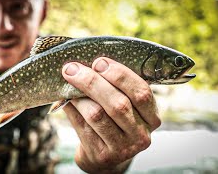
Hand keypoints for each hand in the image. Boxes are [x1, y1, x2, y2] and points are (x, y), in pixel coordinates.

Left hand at [61, 57, 160, 172]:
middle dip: (92, 82)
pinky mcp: (102, 155)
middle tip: (73, 69)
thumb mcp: (125, 105)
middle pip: (118, 104)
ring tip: (68, 83)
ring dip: (79, 95)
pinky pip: (83, 125)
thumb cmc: (113, 122)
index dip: (120, 75)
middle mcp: (141, 135)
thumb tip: (88, 62)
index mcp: (152, 117)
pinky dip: (72, 108)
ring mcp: (122, 148)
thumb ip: (116, 87)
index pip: (141, 92)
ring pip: (97, 114)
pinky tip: (66, 99)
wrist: (104, 156)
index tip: (99, 62)